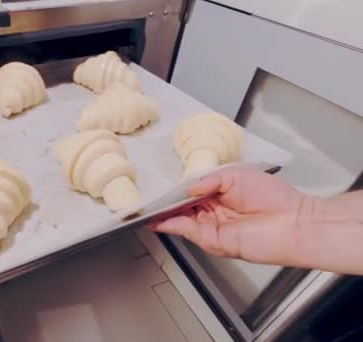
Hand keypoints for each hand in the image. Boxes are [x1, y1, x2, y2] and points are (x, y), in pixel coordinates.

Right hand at [149, 166, 306, 264]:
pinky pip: (186, 230)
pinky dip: (170, 225)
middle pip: (180, 206)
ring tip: (145, 207)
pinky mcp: (212, 240)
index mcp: (218, 194)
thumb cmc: (273, 197)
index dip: (174, 190)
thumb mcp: (235, 175)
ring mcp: (210, 226)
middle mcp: (212, 211)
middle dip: (163, 203)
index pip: (189, 192)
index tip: (158, 187)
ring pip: (179, 219)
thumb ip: (209, 179)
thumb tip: (188, 188)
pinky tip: (157, 219)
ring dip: (162, 214)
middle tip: (145, 197)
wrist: (292, 222)